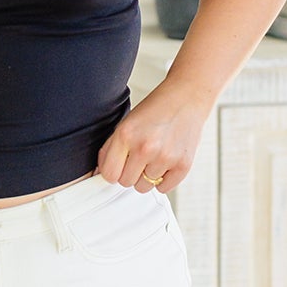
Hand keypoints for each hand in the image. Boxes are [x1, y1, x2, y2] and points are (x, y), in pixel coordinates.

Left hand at [95, 85, 209, 192]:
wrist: (186, 98)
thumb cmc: (156, 110)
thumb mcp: (126, 123)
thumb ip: (110, 149)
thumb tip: (100, 174)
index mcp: (126, 135)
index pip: (109, 174)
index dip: (113, 171)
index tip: (119, 166)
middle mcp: (145, 147)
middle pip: (126, 183)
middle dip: (131, 172)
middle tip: (140, 157)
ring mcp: (165, 157)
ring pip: (144, 187)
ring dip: (147, 176)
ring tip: (155, 155)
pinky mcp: (182, 165)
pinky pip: (164, 188)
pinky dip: (164, 179)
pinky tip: (166, 161)